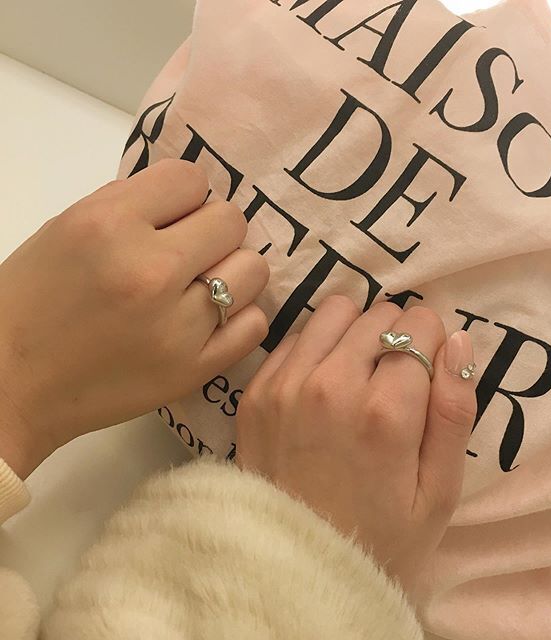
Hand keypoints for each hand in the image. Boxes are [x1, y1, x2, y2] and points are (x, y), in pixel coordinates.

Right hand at [0, 159, 268, 477]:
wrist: (14, 383)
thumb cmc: (32, 301)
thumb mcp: (67, 228)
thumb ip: (131, 204)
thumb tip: (188, 197)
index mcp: (110, 225)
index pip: (191, 179)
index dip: (183, 196)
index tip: (172, 216)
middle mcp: (151, 271)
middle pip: (231, 221)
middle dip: (211, 231)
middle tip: (188, 252)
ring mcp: (178, 324)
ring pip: (252, 270)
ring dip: (231, 272)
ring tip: (201, 287)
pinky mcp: (194, 368)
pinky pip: (255, 324)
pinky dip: (239, 318)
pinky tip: (210, 321)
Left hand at [236, 296, 475, 604]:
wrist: (293, 569)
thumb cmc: (380, 538)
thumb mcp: (439, 491)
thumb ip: (454, 411)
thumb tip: (459, 341)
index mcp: (385, 412)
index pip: (419, 326)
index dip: (432, 342)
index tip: (428, 369)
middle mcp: (330, 385)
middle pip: (379, 314)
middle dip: (398, 335)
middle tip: (397, 379)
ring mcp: (285, 385)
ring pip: (335, 311)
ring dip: (357, 331)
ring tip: (362, 372)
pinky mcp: (257, 391)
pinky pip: (296, 336)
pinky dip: (318, 346)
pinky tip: (325, 382)